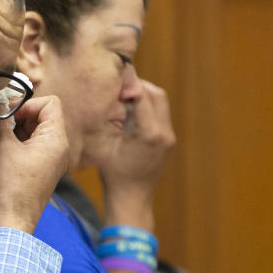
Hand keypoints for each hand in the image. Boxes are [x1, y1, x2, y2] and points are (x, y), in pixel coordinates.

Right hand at [0, 95, 68, 233]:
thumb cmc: (10, 189)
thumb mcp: (2, 148)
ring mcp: (46, 161)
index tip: (7, 115)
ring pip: (30, 132)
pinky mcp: (34, 170)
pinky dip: (11, 143)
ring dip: (11, 130)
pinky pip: (26, 147)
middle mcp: (56, 149)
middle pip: (40, 116)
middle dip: (16, 116)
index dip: (27, 104)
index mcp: (55, 140)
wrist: (8, 224)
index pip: (49, 104)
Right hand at [98, 80, 175, 230]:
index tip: (116, 74)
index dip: (129, 83)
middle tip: (119, 85)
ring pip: (161, 102)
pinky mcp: (169, 140)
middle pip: (157, 95)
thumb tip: (103, 94)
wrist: (131, 198)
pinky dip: (148, 106)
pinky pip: (161, 113)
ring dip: (144, 95)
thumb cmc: (113, 174)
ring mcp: (170, 137)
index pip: (142, 96)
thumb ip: (106, 119)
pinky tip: (131, 110)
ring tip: (124, 96)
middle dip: (138, 86)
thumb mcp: (103, 145)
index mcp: (149, 134)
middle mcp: (165, 134)